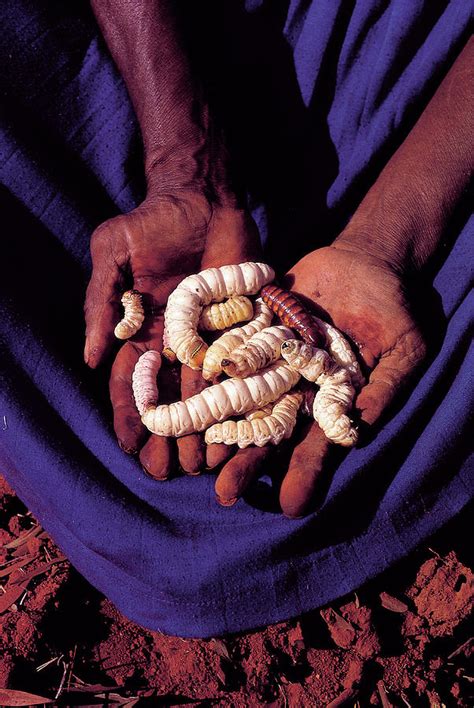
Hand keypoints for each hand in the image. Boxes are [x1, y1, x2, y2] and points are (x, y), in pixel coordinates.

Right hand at [84, 189, 261, 476]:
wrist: (201, 197)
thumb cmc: (149, 224)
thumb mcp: (112, 256)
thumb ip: (100, 304)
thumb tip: (89, 358)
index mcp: (142, 331)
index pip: (131, 383)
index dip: (129, 416)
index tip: (131, 446)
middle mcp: (176, 342)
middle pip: (169, 397)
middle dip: (166, 434)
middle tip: (166, 472)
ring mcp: (210, 337)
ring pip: (205, 392)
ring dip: (201, 428)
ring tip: (201, 464)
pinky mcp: (242, 325)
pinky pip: (240, 367)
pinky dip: (237, 397)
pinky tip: (237, 427)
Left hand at [213, 243, 426, 515]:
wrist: (366, 262)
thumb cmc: (394, 310)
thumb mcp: (403, 349)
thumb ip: (382, 388)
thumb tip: (359, 429)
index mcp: (329, 402)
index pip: (316, 444)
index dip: (305, 473)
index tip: (292, 506)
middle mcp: (295, 387)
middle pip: (269, 429)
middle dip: (248, 460)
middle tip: (224, 494)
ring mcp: (272, 359)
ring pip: (242, 395)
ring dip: (220, 422)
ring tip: (198, 453)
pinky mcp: (255, 326)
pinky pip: (231, 346)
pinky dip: (210, 366)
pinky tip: (187, 388)